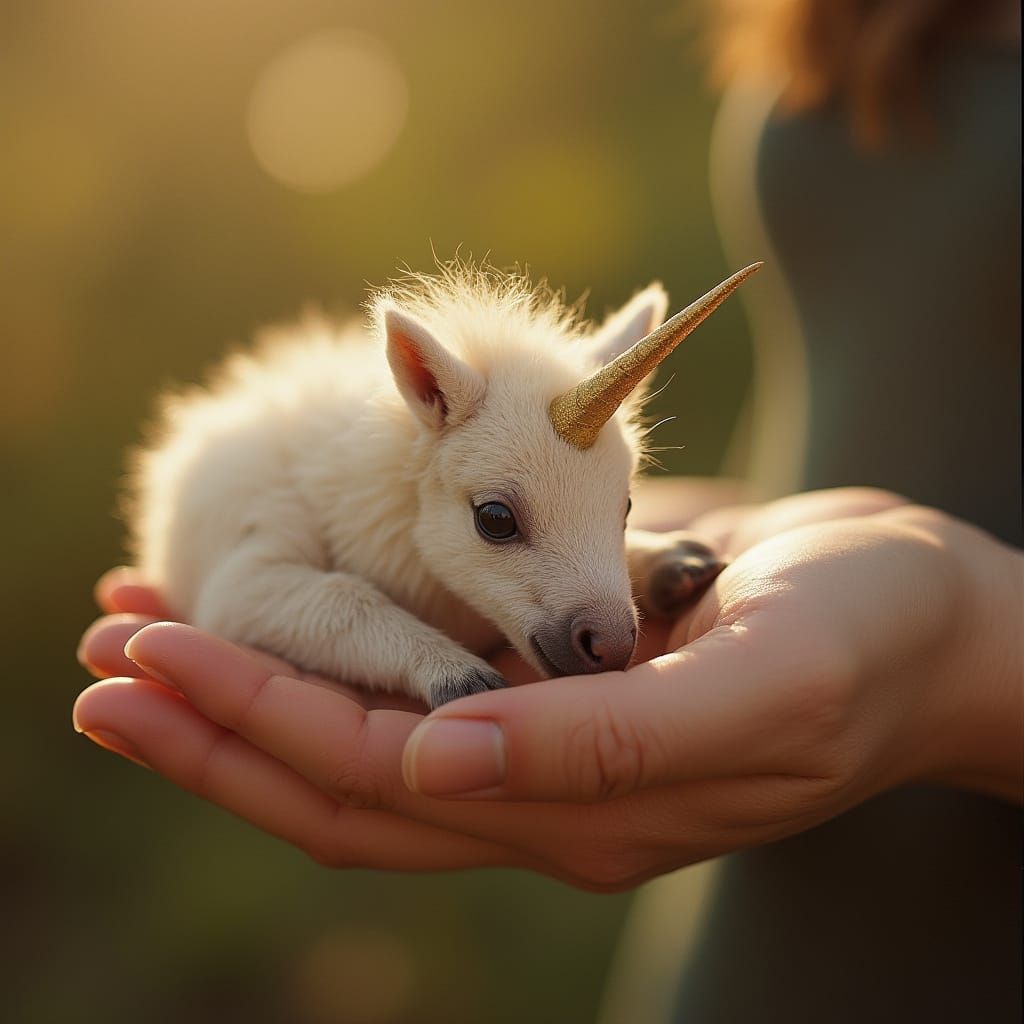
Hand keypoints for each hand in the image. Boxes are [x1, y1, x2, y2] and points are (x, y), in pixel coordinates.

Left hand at [75, 489, 1022, 889]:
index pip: (376, 782)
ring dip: (251, 682)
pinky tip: (278, 596)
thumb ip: (605, 743)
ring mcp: (543, 735)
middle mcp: (542, 788)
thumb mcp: (763, 688)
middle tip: (99, 659)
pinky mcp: (555, 669)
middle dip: (214, 721)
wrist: (928, 614)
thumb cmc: (867, 640)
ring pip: (362, 726)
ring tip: (141, 627)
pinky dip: (334, 635)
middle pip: (339, 775)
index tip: (145, 658)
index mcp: (583, 809)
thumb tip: (433, 764)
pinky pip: (418, 666)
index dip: (256, 723)